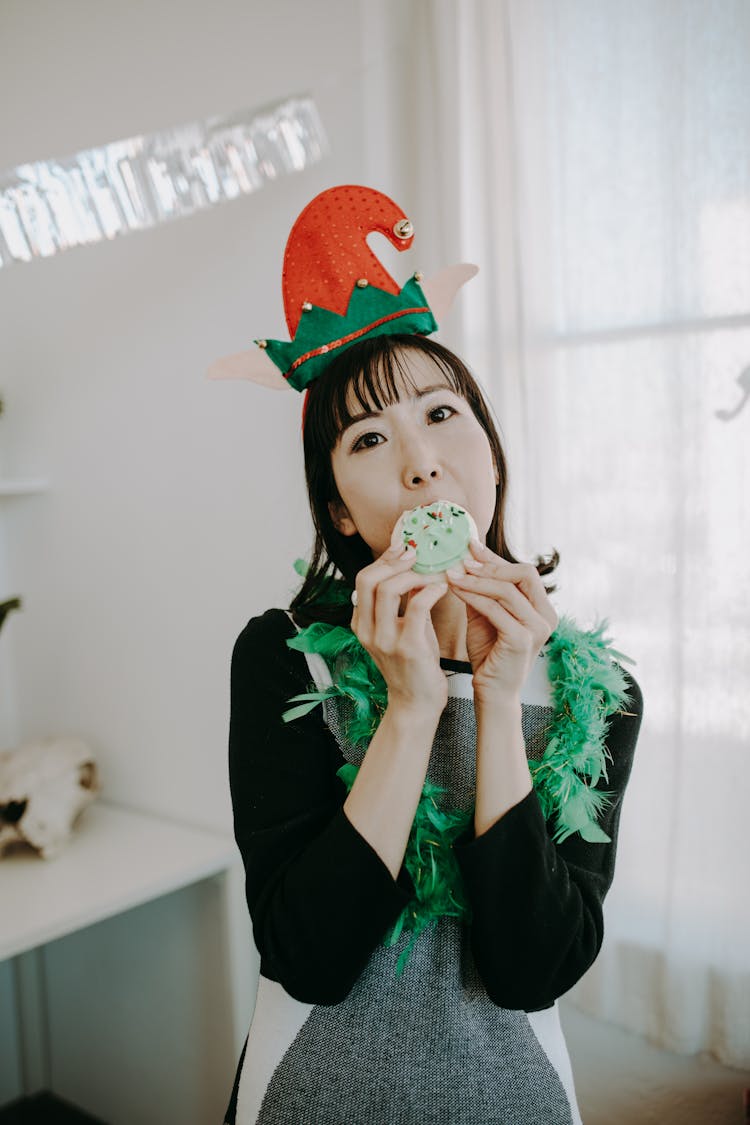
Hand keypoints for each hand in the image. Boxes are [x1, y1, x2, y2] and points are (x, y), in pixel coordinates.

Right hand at [351, 528, 449, 714]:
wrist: (417, 703)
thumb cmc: (414, 664)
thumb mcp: (403, 628)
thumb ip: (404, 602)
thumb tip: (414, 568)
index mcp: (361, 624)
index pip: (363, 580)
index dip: (384, 560)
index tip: (404, 549)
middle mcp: (367, 631)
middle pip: (368, 579)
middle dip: (393, 561)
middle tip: (416, 554)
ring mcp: (385, 640)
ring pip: (388, 589)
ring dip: (413, 574)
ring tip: (432, 572)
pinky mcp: (407, 648)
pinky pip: (417, 607)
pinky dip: (431, 591)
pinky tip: (443, 588)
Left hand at [446, 539, 558, 703]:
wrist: (491, 692)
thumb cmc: (489, 654)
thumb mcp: (486, 616)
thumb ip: (482, 591)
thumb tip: (467, 560)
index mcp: (542, 608)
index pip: (523, 572)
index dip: (496, 558)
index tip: (471, 546)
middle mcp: (546, 616)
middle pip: (524, 573)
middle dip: (491, 565)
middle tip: (462, 560)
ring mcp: (537, 628)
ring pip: (507, 590)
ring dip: (476, 579)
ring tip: (452, 573)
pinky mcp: (521, 640)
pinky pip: (495, 609)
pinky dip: (473, 596)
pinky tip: (456, 590)